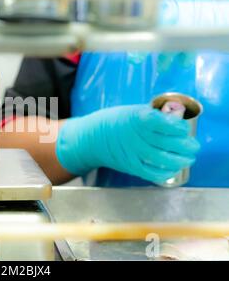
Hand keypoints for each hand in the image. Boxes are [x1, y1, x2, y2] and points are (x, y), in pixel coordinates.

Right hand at [56, 105, 199, 184]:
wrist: (91, 138)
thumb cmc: (114, 122)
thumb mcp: (132, 112)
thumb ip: (153, 117)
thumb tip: (177, 124)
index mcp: (137, 118)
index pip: (164, 123)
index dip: (179, 127)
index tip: (184, 128)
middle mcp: (136, 136)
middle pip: (168, 143)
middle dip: (186, 146)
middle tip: (193, 146)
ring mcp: (133, 152)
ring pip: (164, 159)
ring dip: (181, 160)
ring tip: (188, 158)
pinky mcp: (130, 165)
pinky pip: (152, 172)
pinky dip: (166, 172)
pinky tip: (173, 169)